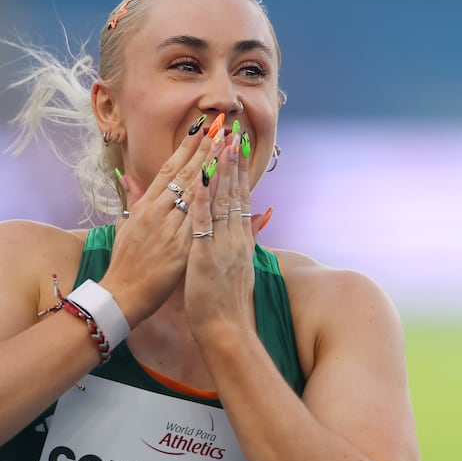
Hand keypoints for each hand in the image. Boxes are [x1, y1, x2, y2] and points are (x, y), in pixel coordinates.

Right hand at [100, 130, 214, 326]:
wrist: (122, 295)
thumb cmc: (125, 264)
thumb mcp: (126, 227)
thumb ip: (134, 201)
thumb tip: (129, 179)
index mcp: (144, 208)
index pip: (167, 170)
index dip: (185, 148)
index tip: (200, 128)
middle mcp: (156, 213)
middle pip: (183, 174)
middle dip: (203, 149)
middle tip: (219, 126)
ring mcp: (167, 229)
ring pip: (192, 192)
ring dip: (210, 167)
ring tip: (226, 145)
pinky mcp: (178, 248)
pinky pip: (198, 220)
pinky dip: (209, 201)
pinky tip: (221, 185)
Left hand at [184, 131, 264, 339]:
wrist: (227, 329)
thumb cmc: (226, 301)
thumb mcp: (241, 265)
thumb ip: (249, 238)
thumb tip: (261, 218)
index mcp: (241, 239)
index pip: (241, 197)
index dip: (240, 170)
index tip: (238, 145)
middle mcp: (235, 237)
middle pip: (235, 192)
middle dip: (233, 160)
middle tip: (232, 131)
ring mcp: (222, 244)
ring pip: (221, 200)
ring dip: (221, 169)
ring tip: (221, 142)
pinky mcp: (205, 254)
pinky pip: (203, 221)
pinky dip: (202, 197)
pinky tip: (200, 177)